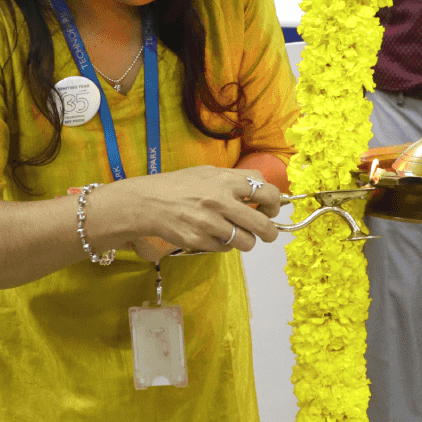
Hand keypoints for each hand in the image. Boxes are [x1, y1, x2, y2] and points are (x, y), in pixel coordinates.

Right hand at [109, 166, 282, 255]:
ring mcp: (210, 223)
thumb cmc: (179, 186)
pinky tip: (212, 234)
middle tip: (268, 233)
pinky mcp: (200, 241)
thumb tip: (262, 193)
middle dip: (270, 232)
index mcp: (226, 180)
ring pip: (247, 242)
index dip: (274, 203)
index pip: (266, 191)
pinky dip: (223, 244)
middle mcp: (221, 201)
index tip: (269, 209)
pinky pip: (225, 248)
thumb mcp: (208, 172)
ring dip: (246, 241)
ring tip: (236, 234)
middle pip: (262, 224)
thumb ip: (234, 181)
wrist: (148, 202)